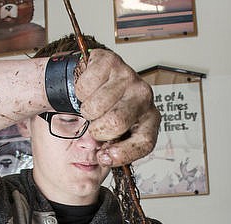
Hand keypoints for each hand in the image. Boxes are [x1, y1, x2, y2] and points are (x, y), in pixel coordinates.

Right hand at [75, 50, 159, 166]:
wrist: (92, 82)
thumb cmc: (106, 111)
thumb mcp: (114, 135)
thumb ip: (111, 149)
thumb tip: (103, 156)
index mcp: (150, 119)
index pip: (145, 142)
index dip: (123, 153)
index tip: (104, 157)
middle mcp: (144, 95)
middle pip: (116, 123)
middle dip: (98, 130)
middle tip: (96, 125)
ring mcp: (128, 76)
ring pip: (95, 107)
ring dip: (86, 111)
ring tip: (93, 104)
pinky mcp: (110, 61)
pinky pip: (84, 88)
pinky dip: (80, 92)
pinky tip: (90, 89)